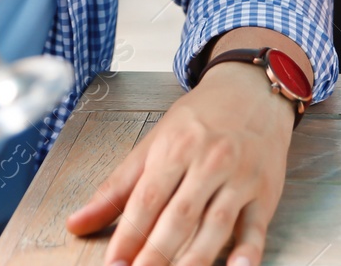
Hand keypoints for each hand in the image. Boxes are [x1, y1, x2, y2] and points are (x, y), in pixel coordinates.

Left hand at [65, 63, 293, 265]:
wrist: (253, 91)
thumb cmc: (200, 119)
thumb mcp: (154, 142)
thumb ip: (117, 187)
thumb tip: (76, 223)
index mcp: (175, 148)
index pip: (147, 199)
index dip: (128, 235)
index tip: (113, 264)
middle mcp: (208, 162)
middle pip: (179, 216)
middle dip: (156, 253)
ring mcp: (239, 178)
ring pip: (216, 225)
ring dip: (194, 259)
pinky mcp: (265, 194)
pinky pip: (256, 227)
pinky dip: (248, 252)